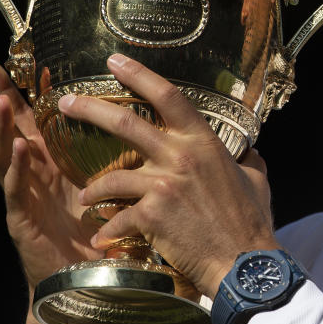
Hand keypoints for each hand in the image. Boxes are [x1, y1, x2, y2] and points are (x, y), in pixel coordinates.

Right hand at [0, 57, 100, 287]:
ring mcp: (22, 198)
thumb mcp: (98, 182)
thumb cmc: (93, 231)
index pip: (26, 118)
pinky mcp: (23, 223)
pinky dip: (17, 169)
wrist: (86, 282)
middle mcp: (29, 176)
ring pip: (3, 157)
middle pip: (3, 130)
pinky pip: (17, 192)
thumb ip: (98, 154)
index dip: (17, 89)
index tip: (11, 58)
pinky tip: (19, 148)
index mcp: (47, 163)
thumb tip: (118, 114)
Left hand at [63, 54, 278, 298]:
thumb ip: (245, 159)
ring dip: (93, 188)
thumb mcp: (256, 178)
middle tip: (66, 103)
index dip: (139, 74)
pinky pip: (117, 218)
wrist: (243, 262)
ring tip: (86, 197)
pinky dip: (107, 229)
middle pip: (125, 123)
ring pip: (111, 176)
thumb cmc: (251, 221)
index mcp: (204, 143)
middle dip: (89, 109)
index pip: (168, 96)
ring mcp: (163, 185)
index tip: (114, 61)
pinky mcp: (151, 216)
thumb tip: (246, 151)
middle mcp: (180, 157)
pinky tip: (101, 237)